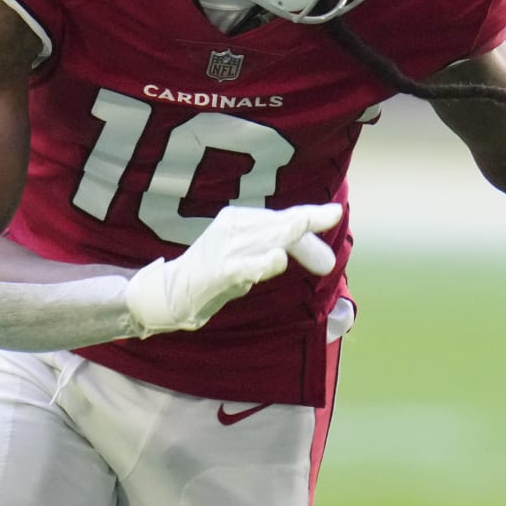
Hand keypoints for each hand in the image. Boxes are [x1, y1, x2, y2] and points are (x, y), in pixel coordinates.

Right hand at [124, 203, 341, 335]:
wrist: (170, 292)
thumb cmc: (219, 271)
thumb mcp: (256, 258)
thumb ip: (290, 254)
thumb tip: (329, 261)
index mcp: (245, 220)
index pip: (283, 218)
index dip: (311, 217)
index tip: (335, 213)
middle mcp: (235, 228)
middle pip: (277, 223)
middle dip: (306, 220)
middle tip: (333, 214)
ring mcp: (225, 250)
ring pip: (262, 239)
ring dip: (286, 233)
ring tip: (307, 224)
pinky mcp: (216, 273)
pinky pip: (241, 268)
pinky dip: (259, 264)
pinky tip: (277, 260)